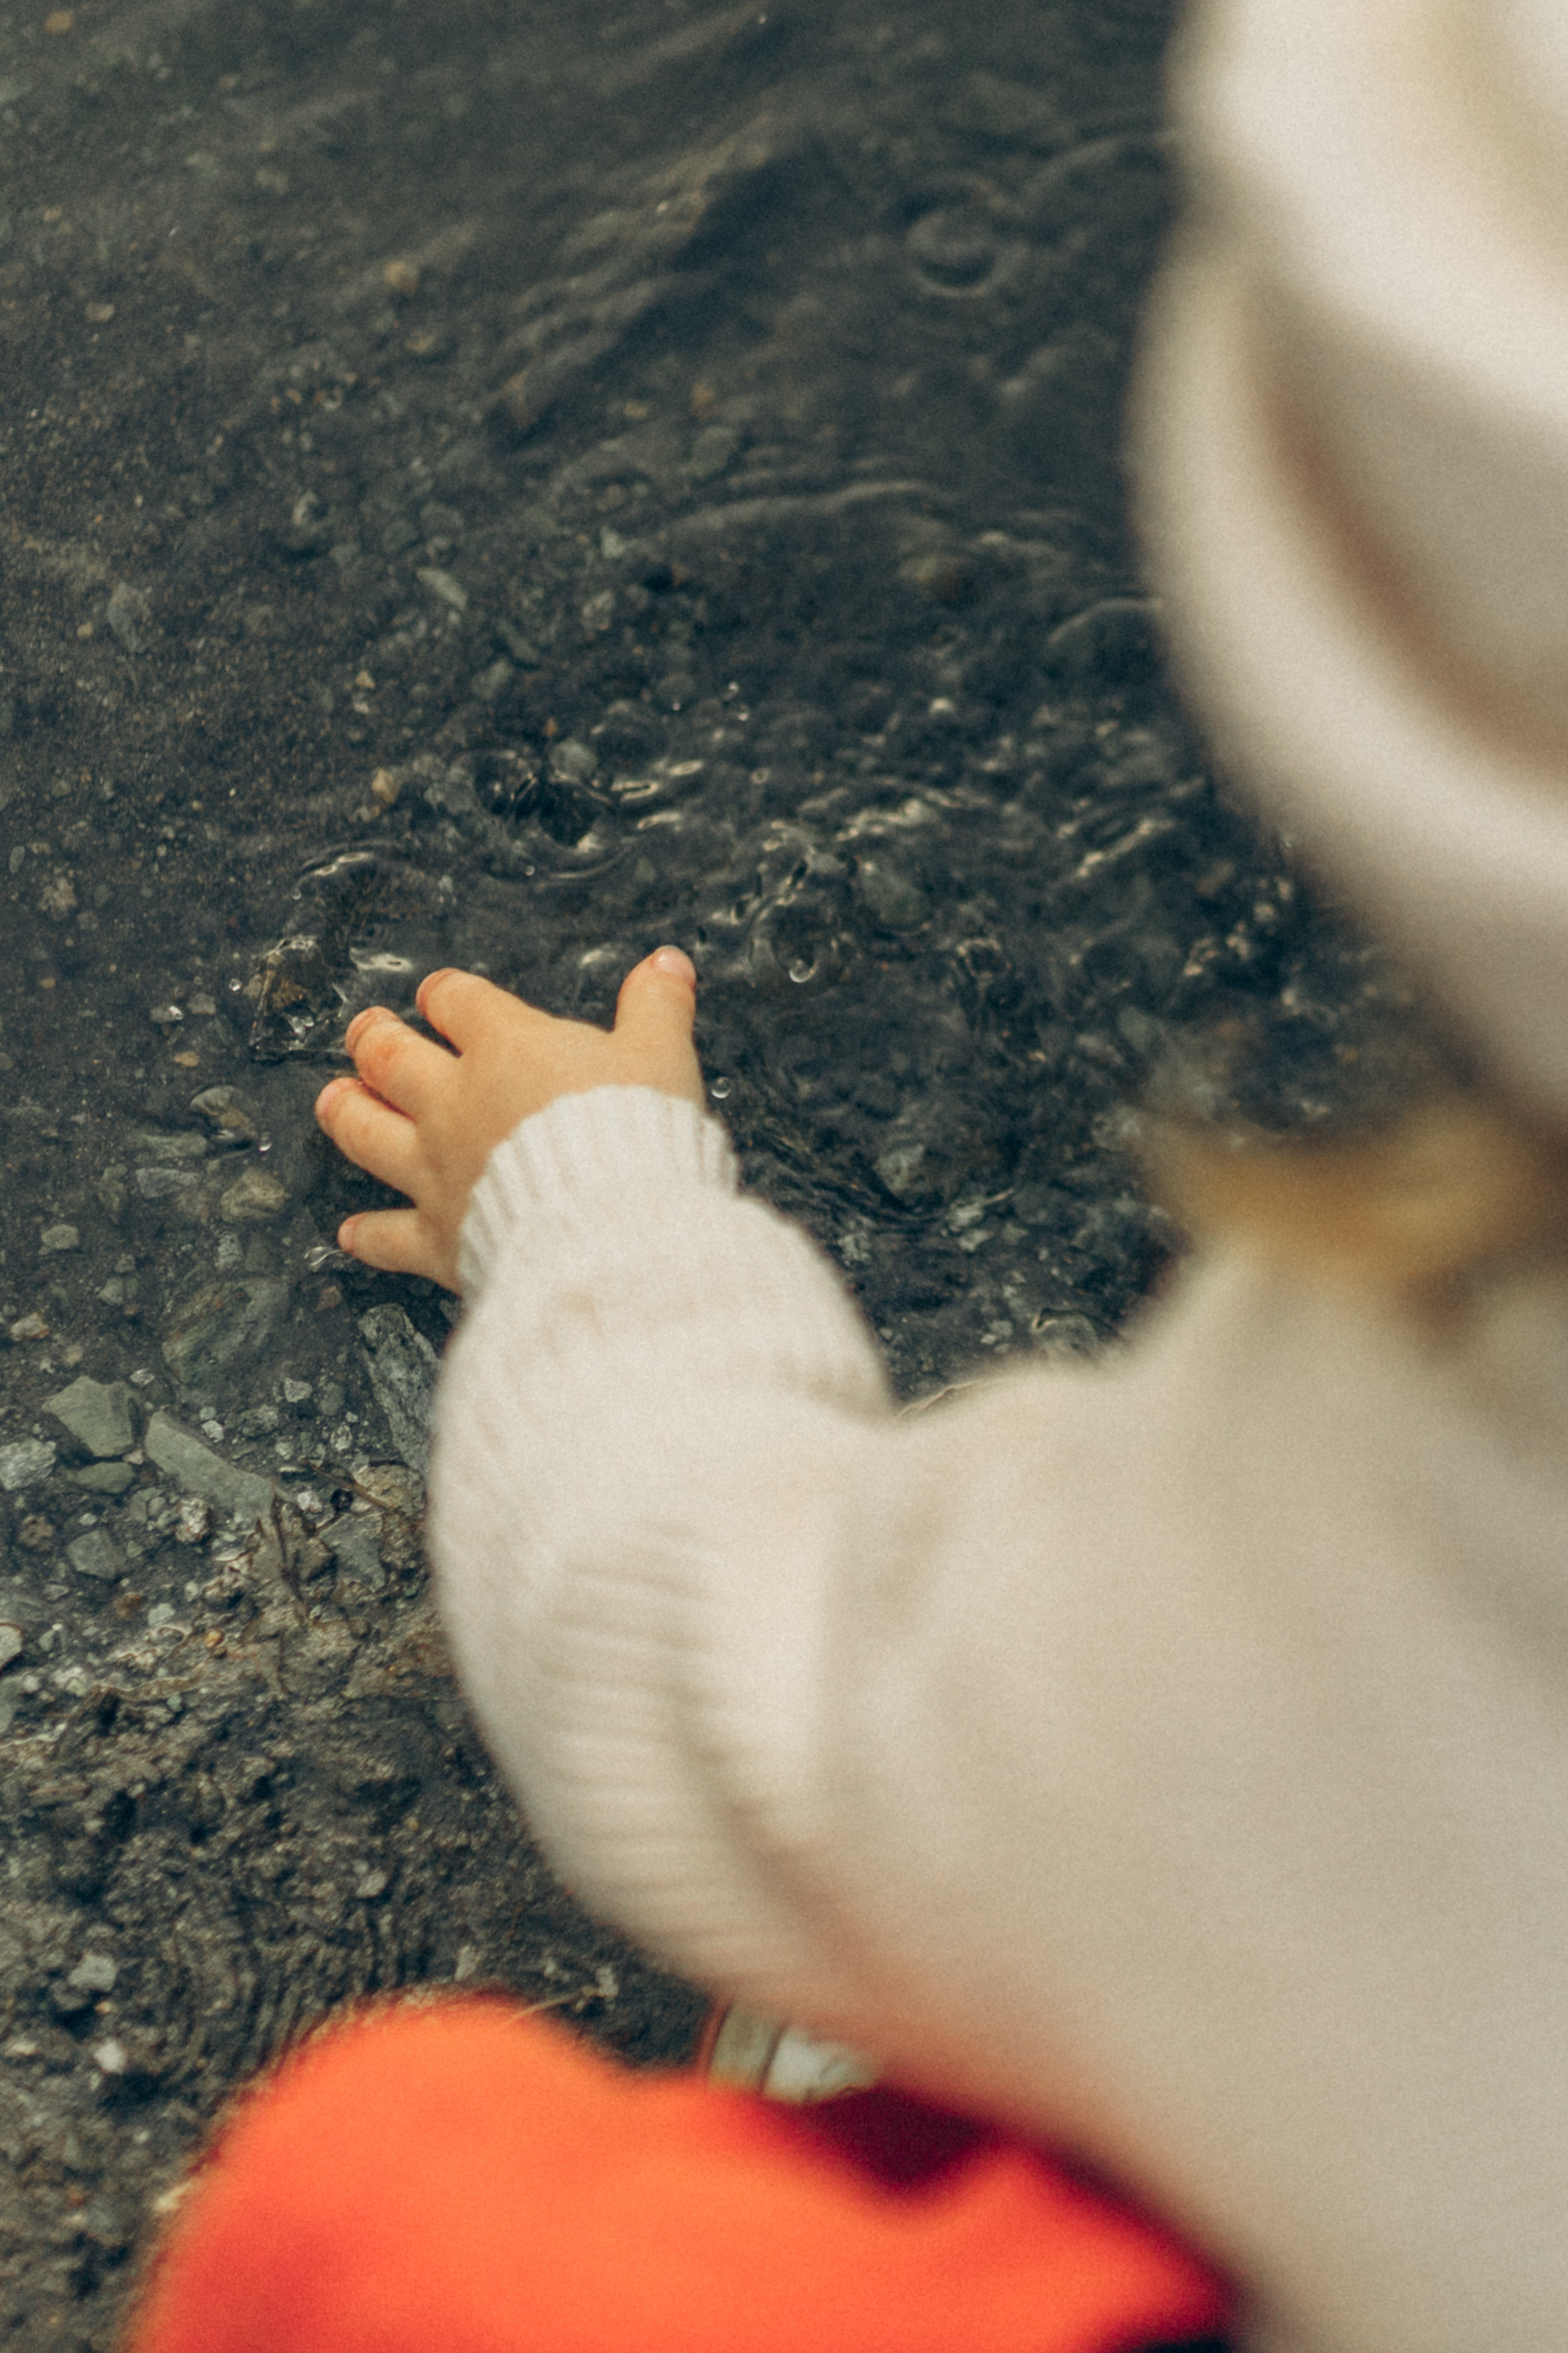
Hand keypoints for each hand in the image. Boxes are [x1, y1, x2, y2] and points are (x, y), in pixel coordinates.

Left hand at [314, 947, 703, 1291]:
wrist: (608, 1226)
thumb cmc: (633, 1138)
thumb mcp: (661, 1057)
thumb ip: (658, 1007)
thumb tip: (667, 965)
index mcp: (507, 1049)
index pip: (460, 1002)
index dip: (446, 994)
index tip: (438, 994)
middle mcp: (457, 1104)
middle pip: (393, 1059)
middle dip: (375, 1041)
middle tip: (365, 1031)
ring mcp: (439, 1170)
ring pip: (370, 1133)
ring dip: (347, 1113)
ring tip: (334, 1099)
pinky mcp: (440, 1235)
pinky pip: (392, 1235)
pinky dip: (370, 1235)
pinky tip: (352, 1233)